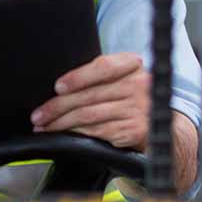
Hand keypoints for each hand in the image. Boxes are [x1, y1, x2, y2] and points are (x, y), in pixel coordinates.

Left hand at [30, 52, 149, 150]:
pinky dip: (76, 134)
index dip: (78, 77)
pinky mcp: (135, 130)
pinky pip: (98, 131)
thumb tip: (60, 88)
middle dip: (57, 107)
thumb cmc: (132, 102)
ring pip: (89, 115)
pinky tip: (63, 136)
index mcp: (132, 66)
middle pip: (89, 95)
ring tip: (44, 126)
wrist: (163, 127)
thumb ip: (100, 78)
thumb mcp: (122, 81)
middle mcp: (138, 85)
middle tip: (38, 115)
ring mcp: (139, 108)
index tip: (57, 87)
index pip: (103, 67)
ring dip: (61, 123)